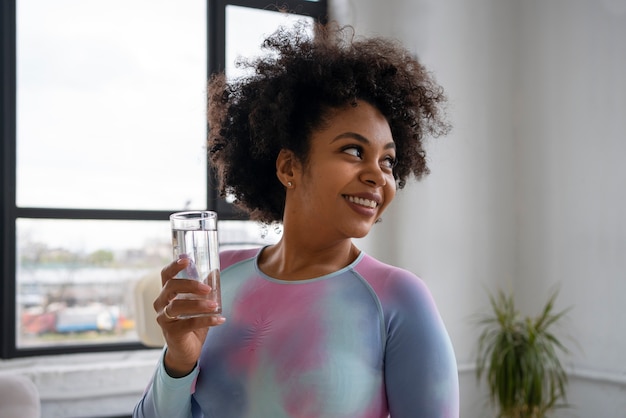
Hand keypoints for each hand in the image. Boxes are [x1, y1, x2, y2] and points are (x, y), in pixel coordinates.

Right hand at [154, 258, 225, 376]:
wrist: (186, 350)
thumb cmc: (191, 322)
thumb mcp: (198, 303)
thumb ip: (203, 289)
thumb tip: (213, 271)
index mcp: (167, 294)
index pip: (166, 275)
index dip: (174, 265)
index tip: (187, 259)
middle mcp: (161, 304)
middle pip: (171, 287)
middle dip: (190, 285)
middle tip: (208, 288)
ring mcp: (164, 319)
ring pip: (177, 306)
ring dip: (199, 304)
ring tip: (216, 306)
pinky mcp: (171, 333)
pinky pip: (189, 324)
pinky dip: (206, 321)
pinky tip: (220, 319)